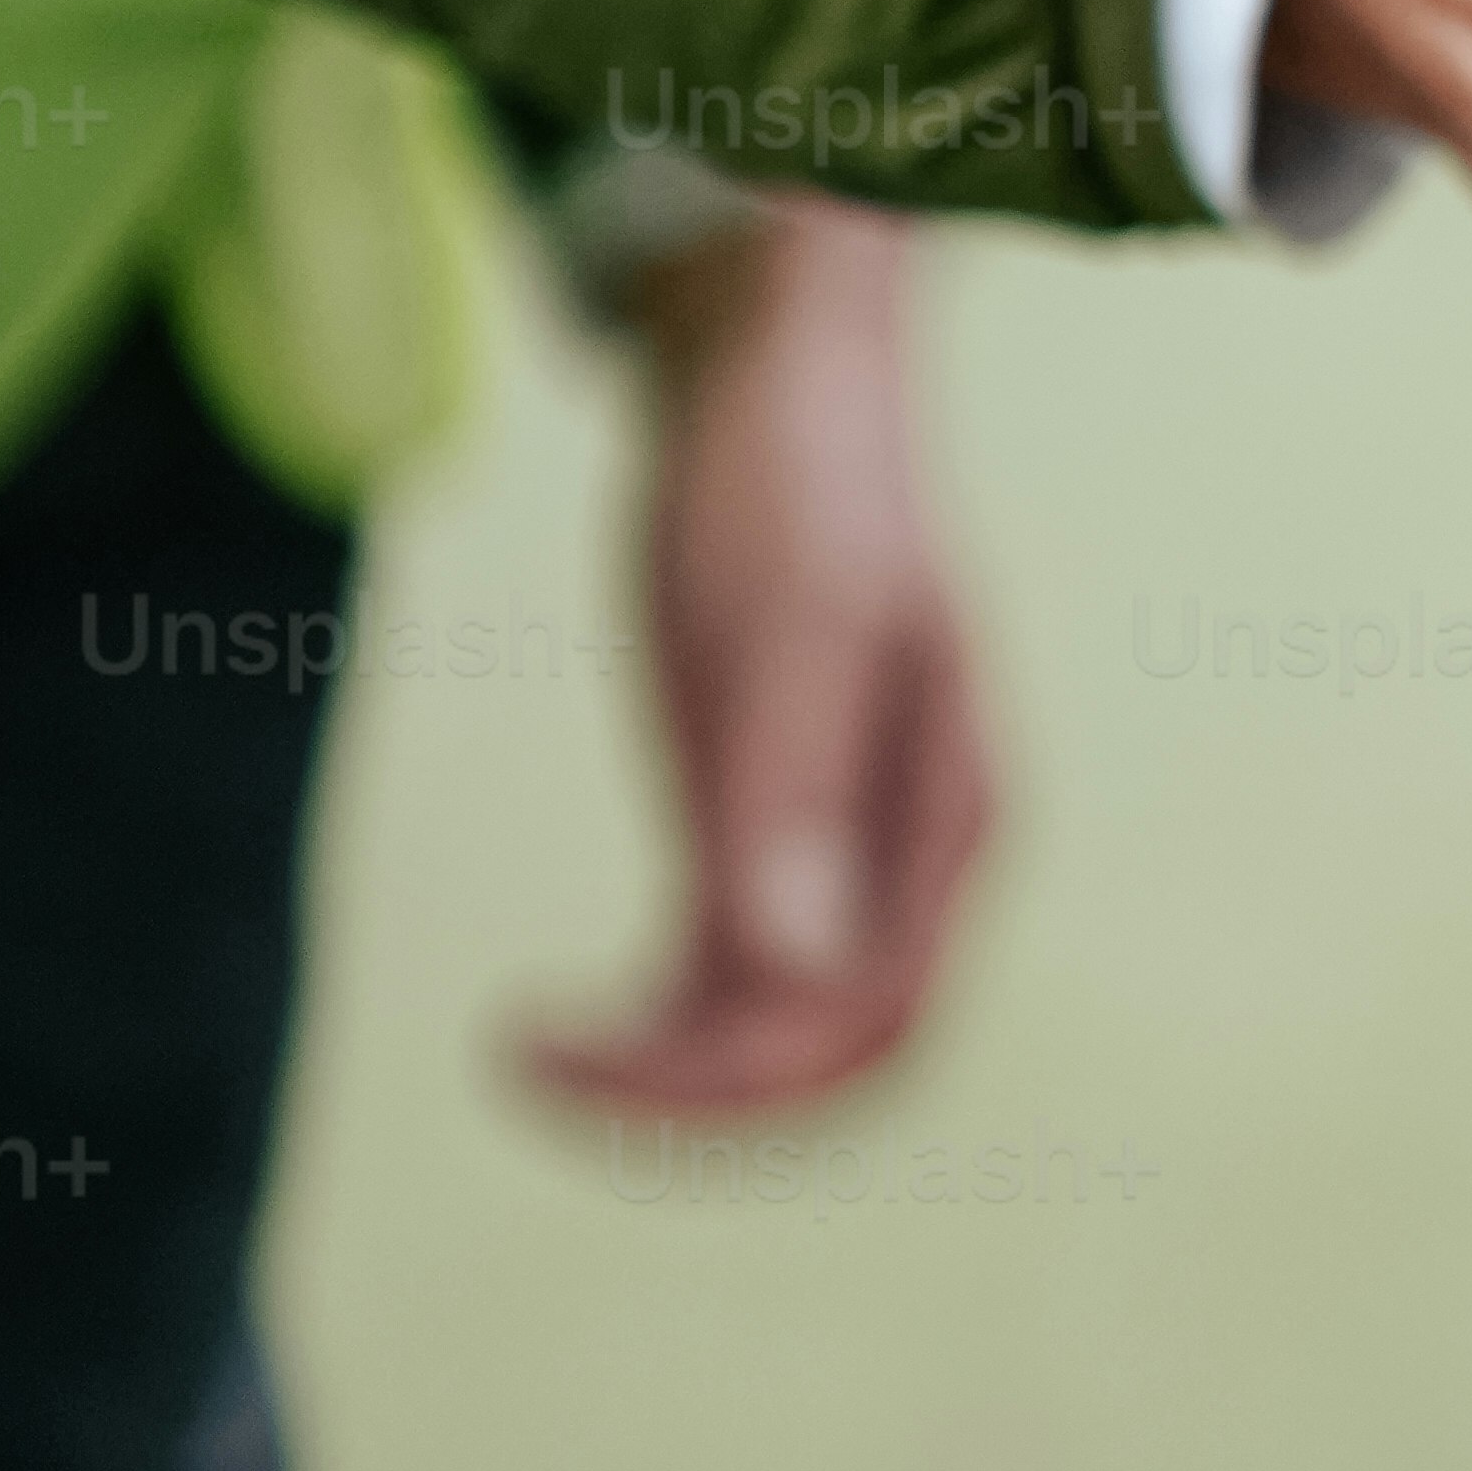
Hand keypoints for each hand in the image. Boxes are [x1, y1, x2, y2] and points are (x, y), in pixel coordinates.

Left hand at [517, 198, 997, 1118]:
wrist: (775, 375)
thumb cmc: (787, 482)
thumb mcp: (781, 627)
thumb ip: (792, 794)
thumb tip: (789, 970)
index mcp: (948, 821)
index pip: (867, 1016)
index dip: (736, 1077)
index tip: (581, 1060)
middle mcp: (916, 858)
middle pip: (834, 1052)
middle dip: (696, 1095)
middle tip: (531, 1069)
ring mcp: (853, 847)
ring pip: (782, 1028)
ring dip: (668, 1072)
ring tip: (523, 1052)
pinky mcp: (782, 825)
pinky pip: (737, 975)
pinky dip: (658, 1017)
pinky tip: (550, 1012)